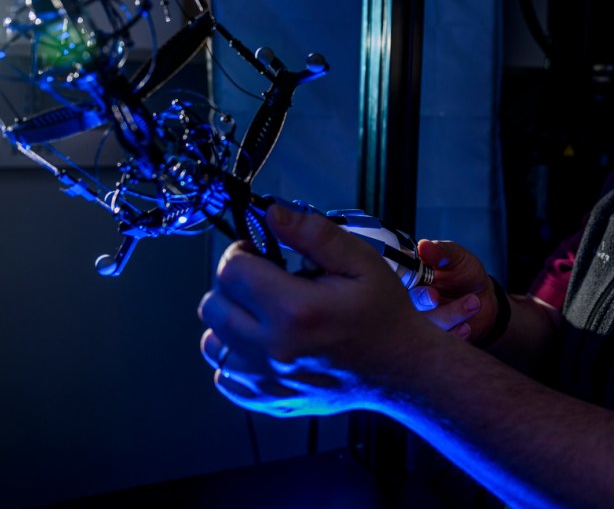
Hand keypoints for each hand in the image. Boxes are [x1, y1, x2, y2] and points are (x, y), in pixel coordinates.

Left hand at [197, 205, 429, 416]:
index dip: (243, 252)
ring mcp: (267, 381)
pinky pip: (224, 374)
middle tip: (267, 279)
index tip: (262, 252)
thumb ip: (314, 233)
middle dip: (234, 284)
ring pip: (212, 341)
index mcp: (297, 311)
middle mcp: (275, 350)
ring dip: (232, 320)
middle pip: (213, 304)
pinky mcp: (266, 400)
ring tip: (266, 312)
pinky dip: (238, 355)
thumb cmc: (383, 314)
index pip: (231, 270)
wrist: (401, 369)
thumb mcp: (360, 261)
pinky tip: (268, 341)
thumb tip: (272, 214)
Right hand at [411, 239, 500, 342]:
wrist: (483, 295)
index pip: (396, 285)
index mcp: (409, 280)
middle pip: (406, 309)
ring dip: (450, 316)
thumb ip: (441, 252)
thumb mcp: (456, 256)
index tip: (428, 290)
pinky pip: (440, 342)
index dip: (409, 290)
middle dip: (424, 304)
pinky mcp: (437, 339)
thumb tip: (423, 245)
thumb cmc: (463, 271)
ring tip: (473, 302)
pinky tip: (467, 325)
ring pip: (426, 326)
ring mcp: (423, 322)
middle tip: (438, 296)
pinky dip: (456, 334)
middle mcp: (411, 302)